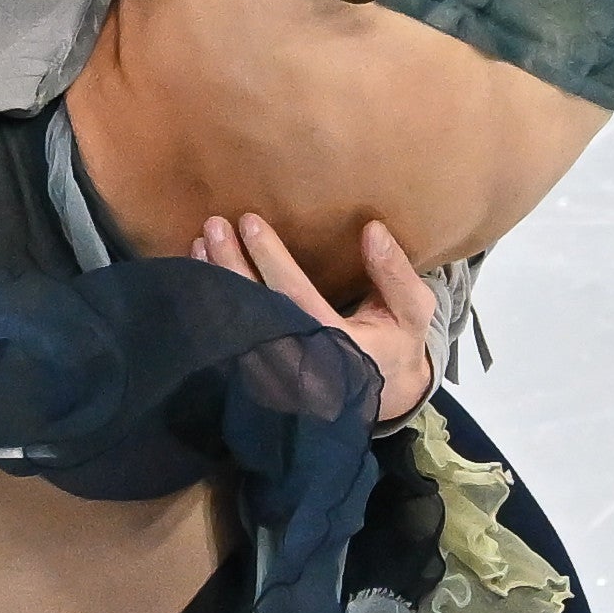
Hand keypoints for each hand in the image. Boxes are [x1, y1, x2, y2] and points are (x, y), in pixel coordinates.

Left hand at [192, 213, 438, 426]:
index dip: (271, 260)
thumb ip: (396, 274)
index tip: (250, 223)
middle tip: (213, 227)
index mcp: (340, 348)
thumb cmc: (397, 343)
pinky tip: (201, 271)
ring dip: (216, 283)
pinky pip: (234, 339)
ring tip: (200, 242)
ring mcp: (280, 375)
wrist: (386, 390)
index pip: (295, 299)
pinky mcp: (267, 375)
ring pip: (238, 329)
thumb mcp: (413, 311)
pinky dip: (215, 305)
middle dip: (232, 267)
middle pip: (257, 313)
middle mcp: (302, 365)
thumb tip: (372, 230)